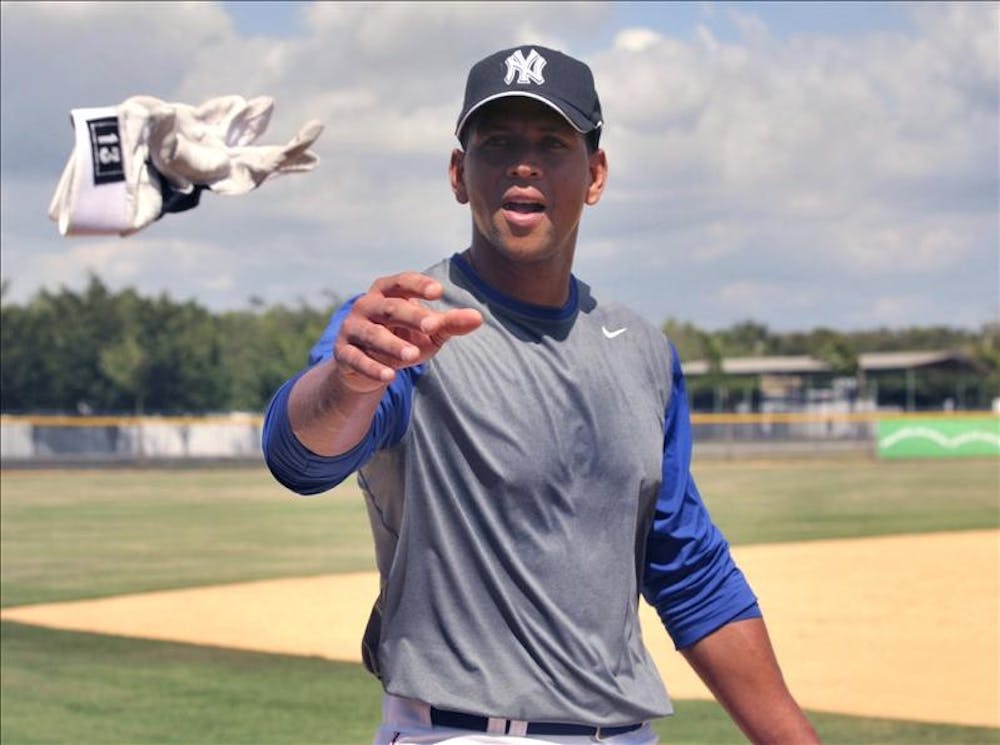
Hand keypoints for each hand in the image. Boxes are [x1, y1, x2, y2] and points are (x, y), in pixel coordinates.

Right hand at [335, 272, 482, 391]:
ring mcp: (352, 329)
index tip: (439, 291)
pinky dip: (372, 367)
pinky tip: (390, 376)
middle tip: (433, 325)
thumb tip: (478, 318)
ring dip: (392, 345)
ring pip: (372, 335)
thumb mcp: (428, 331)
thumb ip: (450, 323)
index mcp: (387, 292)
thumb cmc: (403, 339)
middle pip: (389, 308)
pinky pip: (356, 359)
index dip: (419, 285)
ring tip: (413, 356)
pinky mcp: (343, 353)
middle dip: (411, 316)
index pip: (402, 282)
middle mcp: (366, 306)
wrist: (366, 366)